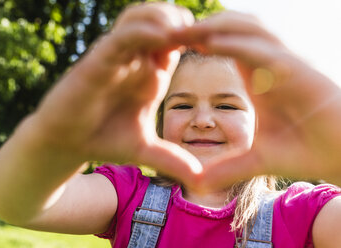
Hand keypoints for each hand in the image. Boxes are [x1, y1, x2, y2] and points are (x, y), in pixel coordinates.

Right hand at [33, 3, 202, 187]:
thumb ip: (171, 159)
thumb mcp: (144, 150)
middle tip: (208, 31)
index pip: (176, 42)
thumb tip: (199, 179)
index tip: (222, 46)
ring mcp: (116, 57)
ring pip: (141, 18)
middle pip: (162, 21)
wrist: (65, 143)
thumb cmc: (102, 139)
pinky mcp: (97, 60)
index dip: (198, 38)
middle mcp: (134, 60)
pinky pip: (123, 36)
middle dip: (185, 21)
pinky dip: (143, 31)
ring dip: (165, 17)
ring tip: (186, 28)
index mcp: (149, 75)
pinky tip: (164, 36)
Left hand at [179, 11, 340, 188]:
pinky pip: (262, 50)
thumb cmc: (305, 150)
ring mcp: (284, 63)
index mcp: (257, 76)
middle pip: (230, 28)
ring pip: (246, 29)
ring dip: (213, 28)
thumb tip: (197, 183)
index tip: (164, 47)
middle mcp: (269, 63)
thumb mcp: (254, 160)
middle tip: (163, 32)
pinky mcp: (297, 72)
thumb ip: (226, 167)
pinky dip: (235, 43)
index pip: (222, 46)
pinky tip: (210, 43)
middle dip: (198, 28)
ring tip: (180, 32)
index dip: (195, 42)